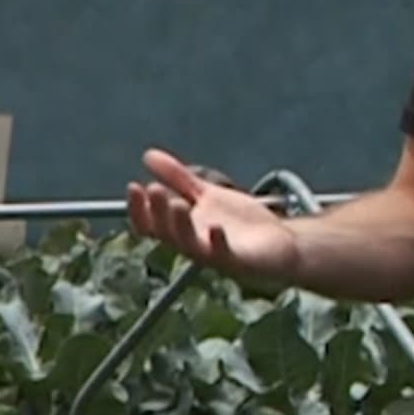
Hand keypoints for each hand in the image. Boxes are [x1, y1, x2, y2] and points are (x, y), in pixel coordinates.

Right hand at [125, 148, 302, 287]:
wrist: (279, 243)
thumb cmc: (241, 225)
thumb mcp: (207, 196)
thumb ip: (179, 178)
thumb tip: (148, 155)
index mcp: (181, 228)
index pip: (150, 223)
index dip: (138, 208)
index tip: (134, 186)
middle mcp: (192, 243)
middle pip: (166, 232)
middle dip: (157, 211)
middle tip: (154, 190)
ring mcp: (213, 254)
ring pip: (188, 244)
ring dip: (180, 225)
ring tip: (178, 203)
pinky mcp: (237, 260)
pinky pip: (223, 254)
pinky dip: (217, 242)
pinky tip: (215, 228)